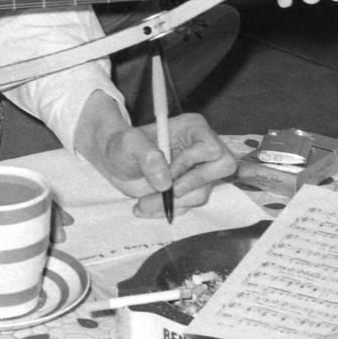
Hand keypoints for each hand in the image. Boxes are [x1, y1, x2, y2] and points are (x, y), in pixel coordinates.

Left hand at [73, 93, 238, 217]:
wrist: (115, 162)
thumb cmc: (121, 145)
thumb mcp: (127, 144)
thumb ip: (145, 155)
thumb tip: (165, 181)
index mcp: (193, 128)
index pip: (212, 148)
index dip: (191, 164)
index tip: (167, 173)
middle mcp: (202, 148)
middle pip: (222, 169)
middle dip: (190, 186)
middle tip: (164, 192)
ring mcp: (198, 170)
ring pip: (202, 193)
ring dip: (172, 203)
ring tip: (142, 203)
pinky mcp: (190, 189)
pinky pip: (189, 206)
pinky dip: (168, 210)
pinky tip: (147, 205)